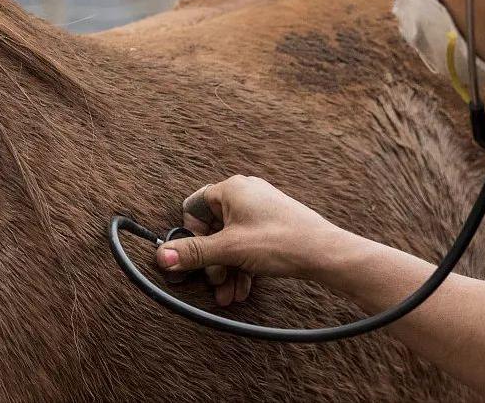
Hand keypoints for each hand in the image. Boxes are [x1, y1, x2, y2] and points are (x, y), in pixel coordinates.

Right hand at [154, 174, 341, 305]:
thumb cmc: (280, 241)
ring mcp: (260, 210)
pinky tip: (242, 291)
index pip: (195, 206)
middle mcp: (246, 194)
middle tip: (216, 282)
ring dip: (226, 270)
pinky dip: (242, 267)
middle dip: (212, 261)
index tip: (193, 257)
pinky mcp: (272, 227)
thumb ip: (194, 253)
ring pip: (231, 241)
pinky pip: (247, 245)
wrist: (324, 252)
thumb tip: (161, 256)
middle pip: (213, 228)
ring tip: (228, 296)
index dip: (191, 234)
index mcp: (232, 189)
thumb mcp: (230, 250)